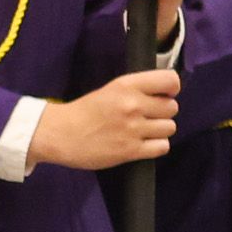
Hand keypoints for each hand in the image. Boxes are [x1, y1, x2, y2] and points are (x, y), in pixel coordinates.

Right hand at [29, 70, 179, 169]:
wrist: (59, 134)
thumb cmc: (84, 111)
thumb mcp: (109, 90)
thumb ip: (136, 90)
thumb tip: (166, 94)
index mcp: (126, 86)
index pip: (170, 81)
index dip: (171, 88)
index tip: (163, 94)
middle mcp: (133, 105)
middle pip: (172, 107)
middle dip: (162, 112)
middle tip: (146, 116)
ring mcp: (133, 129)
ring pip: (170, 127)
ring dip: (159, 130)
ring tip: (142, 131)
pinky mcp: (131, 150)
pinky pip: (163, 146)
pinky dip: (155, 146)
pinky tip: (142, 144)